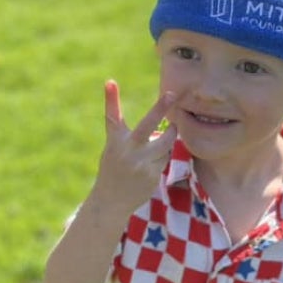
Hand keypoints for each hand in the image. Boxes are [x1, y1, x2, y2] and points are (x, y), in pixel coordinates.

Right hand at [93, 79, 176, 212]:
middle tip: (171, 94)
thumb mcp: (113, 147)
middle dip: (160, 109)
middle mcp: (126, 150)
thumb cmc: (114, 168)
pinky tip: (147, 169)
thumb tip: (163, 127)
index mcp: (115, 141)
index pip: (112, 116)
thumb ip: (130, 134)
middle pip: (147, 126)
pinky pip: (164, 158)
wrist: (111, 201)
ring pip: (164, 144)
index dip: (111, 98)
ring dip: (164, 142)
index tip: (111, 82)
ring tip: (152, 148)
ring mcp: (140, 163)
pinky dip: (160, 158)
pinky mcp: (151, 175)